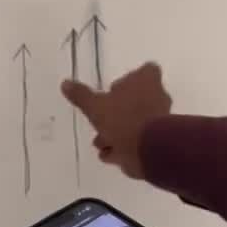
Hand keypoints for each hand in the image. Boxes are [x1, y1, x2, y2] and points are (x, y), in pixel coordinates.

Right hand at [61, 63, 171, 178]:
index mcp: (146, 81)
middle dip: (118, 112)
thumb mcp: (95, 106)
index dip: (132, 79)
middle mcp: (157, 97)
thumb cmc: (123, 119)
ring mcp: (161, 120)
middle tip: (102, 121)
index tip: (116, 90)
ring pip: (136, 122)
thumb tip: (65, 83)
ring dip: (118, 132)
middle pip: (137, 99)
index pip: (147, 70)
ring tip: (102, 144)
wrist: (148, 150)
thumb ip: (81, 95)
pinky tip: (110, 156)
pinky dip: (125, 147)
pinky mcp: (159, 140)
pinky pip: (139, 140)